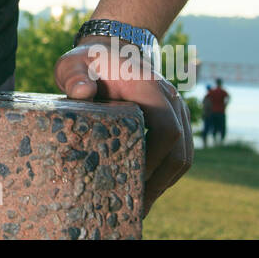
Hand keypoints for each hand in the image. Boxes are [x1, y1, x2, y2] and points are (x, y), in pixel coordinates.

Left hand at [53, 35, 192, 219]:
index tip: (134, 178)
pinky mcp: (171, 122)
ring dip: (166, 182)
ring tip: (141, 205)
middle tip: (138, 206)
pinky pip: (177, 153)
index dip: (156, 157)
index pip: (168, 129)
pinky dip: (166, 174)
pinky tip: (145, 189)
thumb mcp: (74, 63)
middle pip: (181, 150)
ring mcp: (175, 112)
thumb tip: (81, 92)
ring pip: (184, 155)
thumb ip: (74, 75)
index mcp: (150, 88)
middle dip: (161, 182)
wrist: (109, 51)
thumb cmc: (88, 61)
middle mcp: (170, 100)